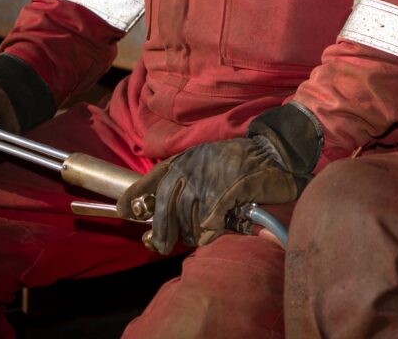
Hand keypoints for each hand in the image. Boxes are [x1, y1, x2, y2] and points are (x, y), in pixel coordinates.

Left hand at [117, 137, 300, 254]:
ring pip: (186, 222)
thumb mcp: (205, 159)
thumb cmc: (240, 160)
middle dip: (160, 233)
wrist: (274, 152)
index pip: (149, 180)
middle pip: (164, 210)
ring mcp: (205, 182)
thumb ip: (183, 177)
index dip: (133, 198)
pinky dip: (211, 232)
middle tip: (160, 246)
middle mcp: (189, 169)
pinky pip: (207, 227)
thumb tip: (154, 208)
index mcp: (183, 160)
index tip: (123, 212)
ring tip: (202, 231)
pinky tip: (219, 227)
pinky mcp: (222, 196)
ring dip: (192, 233)